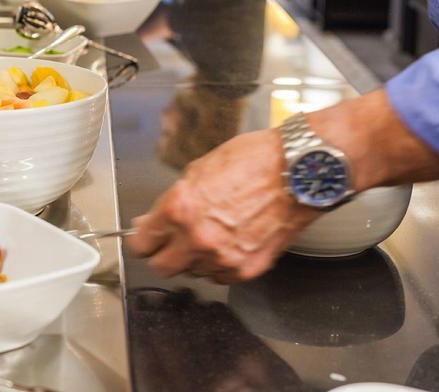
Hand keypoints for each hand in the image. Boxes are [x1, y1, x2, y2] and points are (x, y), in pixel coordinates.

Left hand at [128, 129, 320, 283]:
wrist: (298, 173)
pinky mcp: (246, 269)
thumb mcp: (198, 170)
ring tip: (213, 233)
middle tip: (174, 241)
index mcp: (179, 208)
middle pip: (162, 267)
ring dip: (195, 258)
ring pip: (192, 273)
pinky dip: (220, 264)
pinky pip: (220, 277)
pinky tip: (231, 242)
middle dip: (164, 254)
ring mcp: (222, 257)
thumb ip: (171, 202)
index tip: (147, 237)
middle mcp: (197, 238)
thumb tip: (150, 222)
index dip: (143, 239)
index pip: (141, 244)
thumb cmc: (252, 161)